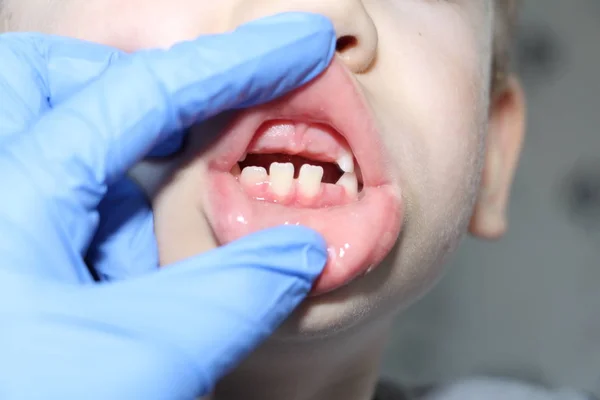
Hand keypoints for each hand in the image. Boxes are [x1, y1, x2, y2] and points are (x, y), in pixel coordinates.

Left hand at [0, 13, 334, 398]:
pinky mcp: (6, 265)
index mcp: (7, 199)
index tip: (299, 41)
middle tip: (193, 132)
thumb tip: (299, 253)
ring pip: (60, 160)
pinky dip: (102, 242)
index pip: (142, 96)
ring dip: (122, 202)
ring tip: (142, 284)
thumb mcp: (142, 363)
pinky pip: (54, 216)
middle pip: (49, 85)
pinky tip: (116, 304)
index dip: (235, 63)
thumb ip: (233, 297)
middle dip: (133, 98)